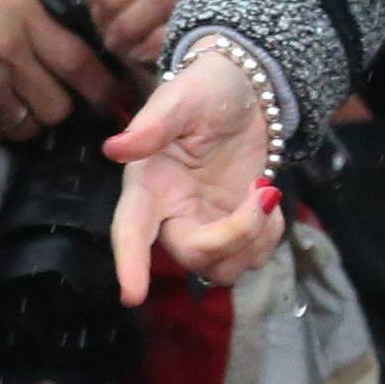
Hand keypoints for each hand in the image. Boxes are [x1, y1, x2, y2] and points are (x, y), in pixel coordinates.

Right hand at [0, 0, 119, 140]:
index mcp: (19, 14)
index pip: (79, 61)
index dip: (102, 86)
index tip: (115, 97)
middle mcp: (5, 57)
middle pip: (58, 105)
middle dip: (60, 104)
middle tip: (50, 91)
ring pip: (24, 125)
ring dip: (25, 119)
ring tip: (15, 101)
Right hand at [105, 55, 281, 304]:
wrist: (247, 88)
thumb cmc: (206, 88)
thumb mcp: (183, 97)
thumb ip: (154, 125)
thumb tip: (115, 148)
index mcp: (149, 184)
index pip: (131, 230)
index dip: (130, 263)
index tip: (132, 296)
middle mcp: (170, 213)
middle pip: (192, 254)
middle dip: (232, 235)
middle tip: (263, 191)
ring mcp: (204, 223)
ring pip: (221, 267)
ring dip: (253, 241)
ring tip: (266, 194)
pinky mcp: (233, 227)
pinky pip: (250, 256)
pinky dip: (268, 237)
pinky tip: (269, 200)